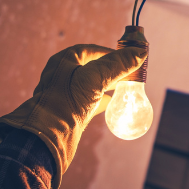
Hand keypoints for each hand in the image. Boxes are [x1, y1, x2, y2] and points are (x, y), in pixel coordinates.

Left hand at [0, 44, 146, 188]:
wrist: (48, 138)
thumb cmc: (66, 102)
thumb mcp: (95, 78)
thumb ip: (118, 65)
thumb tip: (140, 52)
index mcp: (63, 61)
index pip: (90, 50)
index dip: (109, 53)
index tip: (127, 57)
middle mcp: (62, 75)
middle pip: (91, 66)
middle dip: (110, 68)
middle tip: (128, 71)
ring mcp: (65, 94)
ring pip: (91, 84)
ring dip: (107, 84)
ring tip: (123, 86)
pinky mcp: (69, 111)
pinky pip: (88, 101)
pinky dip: (101, 100)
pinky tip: (112, 103)